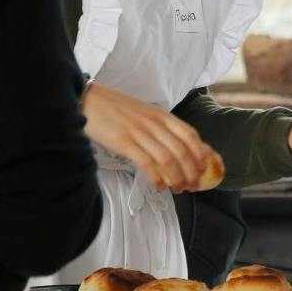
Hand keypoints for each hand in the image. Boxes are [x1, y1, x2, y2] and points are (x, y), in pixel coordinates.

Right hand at [82, 82, 217, 192]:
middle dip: (191, 172)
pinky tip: (159, 186)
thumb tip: (177, 147)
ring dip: (177, 178)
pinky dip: (157, 178)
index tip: (204, 168)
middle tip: (193, 186)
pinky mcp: (124, 142)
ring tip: (178, 190)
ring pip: (168, 160)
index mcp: (161, 115)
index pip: (189, 134)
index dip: (201, 153)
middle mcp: (154, 123)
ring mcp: (139, 133)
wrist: (87, 100)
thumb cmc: (115, 109)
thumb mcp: (144, 113)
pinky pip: (147, 164)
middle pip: (182, 151)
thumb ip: (160, 127)